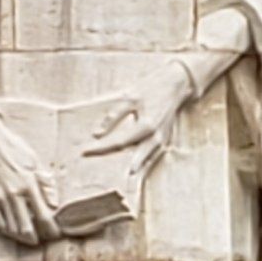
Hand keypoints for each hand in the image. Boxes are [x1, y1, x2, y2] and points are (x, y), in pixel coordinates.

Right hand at [0, 112, 58, 247]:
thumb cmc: (12, 147)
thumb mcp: (34, 160)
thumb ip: (46, 183)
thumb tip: (54, 203)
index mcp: (29, 184)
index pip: (44, 216)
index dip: (51, 230)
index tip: (56, 234)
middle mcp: (14, 194)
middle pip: (27, 228)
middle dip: (37, 238)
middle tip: (42, 240)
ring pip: (12, 229)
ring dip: (22, 238)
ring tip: (29, 239)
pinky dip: (7, 230)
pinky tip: (14, 231)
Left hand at [88, 59, 193, 175]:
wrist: (177, 83)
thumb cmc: (153, 87)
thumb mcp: (130, 97)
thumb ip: (114, 116)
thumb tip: (97, 134)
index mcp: (146, 126)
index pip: (118, 142)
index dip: (100, 148)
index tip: (84, 151)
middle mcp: (156, 137)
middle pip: (130, 156)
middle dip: (113, 160)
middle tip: (94, 167)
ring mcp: (162, 140)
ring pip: (144, 159)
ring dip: (131, 167)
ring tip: (116, 177)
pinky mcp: (165, 139)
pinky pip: (152, 155)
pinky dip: (143, 162)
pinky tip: (135, 167)